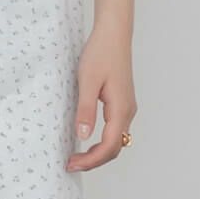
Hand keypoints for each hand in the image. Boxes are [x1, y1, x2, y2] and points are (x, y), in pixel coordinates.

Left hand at [66, 19, 135, 171]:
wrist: (114, 34)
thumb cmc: (100, 53)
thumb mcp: (88, 81)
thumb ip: (86, 110)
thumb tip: (83, 135)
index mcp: (121, 109)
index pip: (108, 147)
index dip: (90, 160)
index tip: (72, 163)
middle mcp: (128, 112)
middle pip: (114, 148)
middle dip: (94, 161)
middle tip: (71, 164)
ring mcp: (127, 107)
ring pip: (116, 141)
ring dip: (98, 153)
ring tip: (77, 156)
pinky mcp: (122, 102)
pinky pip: (115, 130)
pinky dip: (102, 142)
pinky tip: (87, 140)